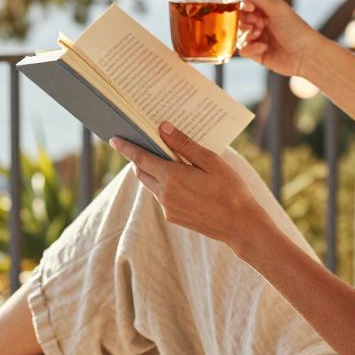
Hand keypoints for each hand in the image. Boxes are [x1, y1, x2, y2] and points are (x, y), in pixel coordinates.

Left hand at [109, 122, 264, 250]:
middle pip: (142, 172)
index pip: (140, 158)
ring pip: (151, 185)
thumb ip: (184, 145)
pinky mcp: (174, 218)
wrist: (241, 226)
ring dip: (152, 172)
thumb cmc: (230, 190)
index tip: (114, 139)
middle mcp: (164, 194)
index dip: (126, 148)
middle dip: (138, 158)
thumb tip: (163, 128)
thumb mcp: (210, 161)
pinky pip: (162, 197)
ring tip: (164, 160)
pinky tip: (180, 180)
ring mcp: (168, 208)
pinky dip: (164, 185)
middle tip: (142, 144)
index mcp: (171, 177)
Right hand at [237, 0, 324, 77]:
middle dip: (243, 21)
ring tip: (258, 34)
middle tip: (255, 23)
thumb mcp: (276, 8)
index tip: (250, 8)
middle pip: (239, 19)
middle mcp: (260, 23)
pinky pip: (243, 50)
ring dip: (246, 34)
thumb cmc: (295, 28)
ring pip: (238, 35)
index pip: (245, 4)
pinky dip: (250, 48)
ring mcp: (258, 39)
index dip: (242, 5)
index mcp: (266, 10)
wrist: (306, 54)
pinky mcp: (257, 54)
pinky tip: (263, 47)